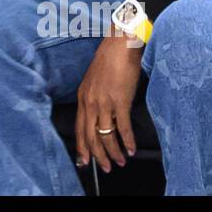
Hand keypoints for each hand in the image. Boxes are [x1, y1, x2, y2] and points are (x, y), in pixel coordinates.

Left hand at [74, 33, 142, 172]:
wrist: (120, 45)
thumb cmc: (110, 60)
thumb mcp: (95, 81)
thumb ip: (94, 98)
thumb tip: (101, 115)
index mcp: (83, 97)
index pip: (79, 128)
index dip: (82, 146)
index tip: (84, 160)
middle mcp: (90, 102)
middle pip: (90, 136)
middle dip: (98, 155)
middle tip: (105, 167)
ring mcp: (104, 102)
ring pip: (105, 135)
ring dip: (113, 152)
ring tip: (120, 162)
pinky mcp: (120, 101)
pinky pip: (122, 128)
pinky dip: (128, 141)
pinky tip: (132, 149)